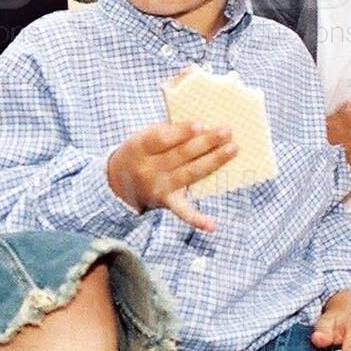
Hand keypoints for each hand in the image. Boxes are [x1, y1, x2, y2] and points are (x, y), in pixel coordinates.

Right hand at [106, 122, 236, 231]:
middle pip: (180, 155)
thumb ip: (168, 131)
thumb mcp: (144, 136)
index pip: (161, 138)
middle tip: (227, 132)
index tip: (200, 125)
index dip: (181, 132)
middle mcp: (147, 169)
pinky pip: (182, 212)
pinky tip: (212, 225)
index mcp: (139, 148)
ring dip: (213, 161)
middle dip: (206, 142)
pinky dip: (197, 219)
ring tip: (232, 149)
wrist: (117, 182)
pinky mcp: (166, 202)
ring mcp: (158, 187)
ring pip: (189, 174)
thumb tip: (203, 127)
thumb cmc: (141, 151)